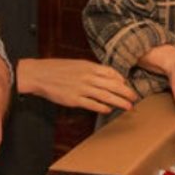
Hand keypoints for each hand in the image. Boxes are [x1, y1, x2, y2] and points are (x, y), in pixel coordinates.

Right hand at [17, 58, 137, 113]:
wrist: (39, 74)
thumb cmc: (57, 68)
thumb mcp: (77, 64)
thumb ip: (91, 70)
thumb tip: (106, 76)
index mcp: (88, 66)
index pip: (111, 72)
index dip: (121, 79)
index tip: (127, 85)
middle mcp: (87, 77)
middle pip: (112, 85)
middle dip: (126, 92)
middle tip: (135, 98)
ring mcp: (81, 88)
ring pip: (105, 95)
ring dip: (119, 101)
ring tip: (128, 107)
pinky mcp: (74, 99)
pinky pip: (92, 104)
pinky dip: (102, 107)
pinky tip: (109, 109)